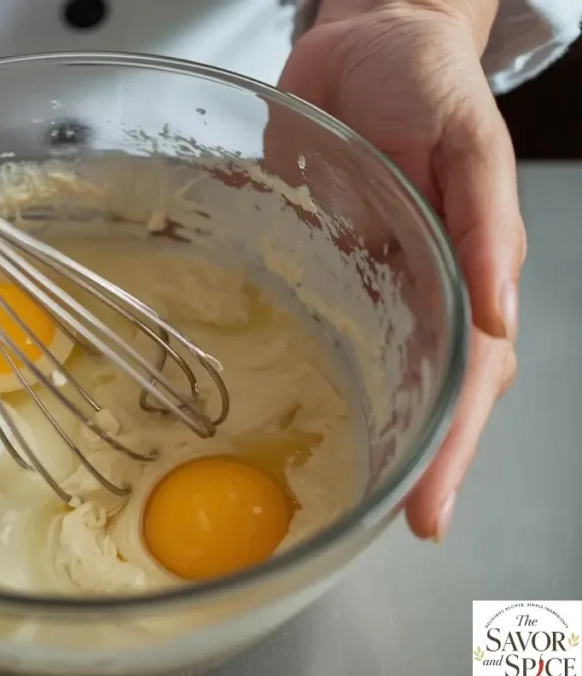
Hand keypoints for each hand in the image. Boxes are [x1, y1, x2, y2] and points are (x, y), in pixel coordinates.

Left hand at [277, 0, 522, 539]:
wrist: (367, 47)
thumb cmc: (429, 88)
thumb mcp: (469, 148)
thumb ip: (483, 226)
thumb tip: (501, 316)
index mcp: (466, 274)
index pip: (467, 381)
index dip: (451, 451)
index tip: (427, 512)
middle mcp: (420, 292)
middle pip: (426, 392)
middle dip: (412, 461)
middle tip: (386, 521)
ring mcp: (368, 283)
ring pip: (375, 368)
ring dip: (363, 425)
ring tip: (340, 483)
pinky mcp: (318, 262)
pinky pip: (311, 320)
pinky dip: (301, 363)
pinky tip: (281, 399)